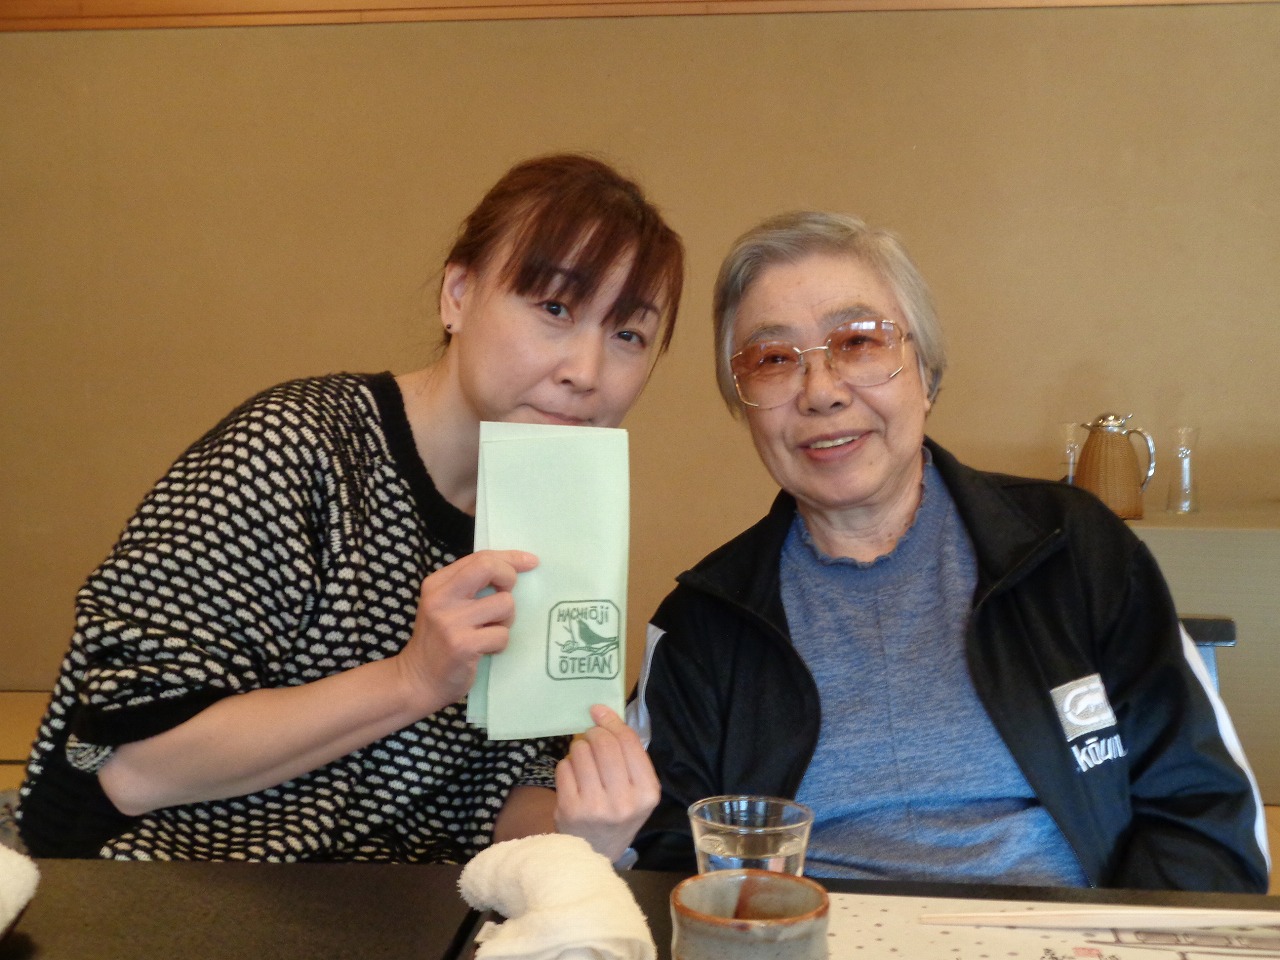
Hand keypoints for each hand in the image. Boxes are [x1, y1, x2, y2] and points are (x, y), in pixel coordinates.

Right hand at [396, 549, 538, 711]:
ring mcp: (451, 622)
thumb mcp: (445, 605)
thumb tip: (516, 568)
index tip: (531, 561)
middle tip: (505, 597)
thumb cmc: (439, 641)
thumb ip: (470, 586)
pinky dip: (499, 644)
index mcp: (437, 583)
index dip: (510, 558)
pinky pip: (502, 635)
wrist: (417, 681)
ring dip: (505, 621)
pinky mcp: (463, 645)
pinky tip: (485, 651)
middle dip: (509, 578)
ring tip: (489, 632)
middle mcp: (441, 598)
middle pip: (489, 568)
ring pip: (504, 604)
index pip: (481, 557)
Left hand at [554, 704, 659, 862]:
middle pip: (604, 743)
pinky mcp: (570, 810)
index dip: (611, 721)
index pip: (629, 742)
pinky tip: (573, 778)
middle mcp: (624, 801)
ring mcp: (595, 807)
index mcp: (647, 793)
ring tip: (583, 762)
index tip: (599, 711)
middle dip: (594, 733)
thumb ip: (628, 753)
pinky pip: (564, 767)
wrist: (596, 852)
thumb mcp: (638, 789)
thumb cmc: (619, 812)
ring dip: (579, 749)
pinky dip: (567, 766)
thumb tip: (602, 711)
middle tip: (591, 737)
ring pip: (581, 751)